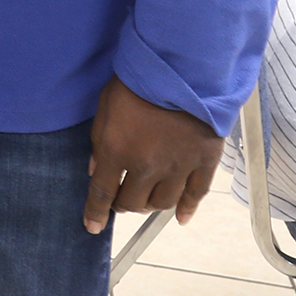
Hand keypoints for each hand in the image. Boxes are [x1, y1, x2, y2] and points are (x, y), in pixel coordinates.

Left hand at [83, 76, 222, 234]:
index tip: (91, 226)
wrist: (181, 68)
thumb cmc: (136, 84)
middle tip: (121, 197)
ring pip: (162, 203)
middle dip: (123, 204)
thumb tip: (95, 170)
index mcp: (116, 152)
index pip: (102, 193)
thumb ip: (98, 142)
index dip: (95, 213)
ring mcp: (178, 166)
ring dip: (150, 204)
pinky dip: (187, 209)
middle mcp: (147, 166)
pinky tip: (181, 218)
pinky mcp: (204, 162)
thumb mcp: (104, 109)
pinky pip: (196, 195)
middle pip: (132, 202)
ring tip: (145, 198)